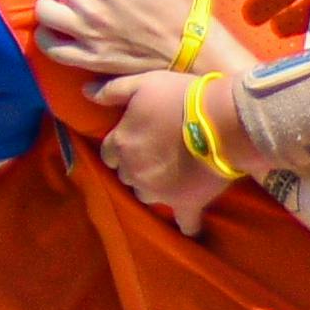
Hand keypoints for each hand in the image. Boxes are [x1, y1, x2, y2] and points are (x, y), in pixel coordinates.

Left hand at [93, 70, 226, 234]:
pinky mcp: (186, 203)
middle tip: (156, 155)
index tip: (135, 140)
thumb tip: (86, 93)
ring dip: (154, 187)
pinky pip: (184, 222)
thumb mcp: (144, 82)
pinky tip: (191, 226)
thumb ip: (113, 90)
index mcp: (122, 143)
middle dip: (136, 166)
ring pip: (146, 195)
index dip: (121, 147)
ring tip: (172, 177)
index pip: (108, 153)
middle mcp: (133, 171)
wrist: (224, 121)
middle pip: (126, 175)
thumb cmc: (182, 97)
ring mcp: (158, 191)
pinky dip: (187, 224)